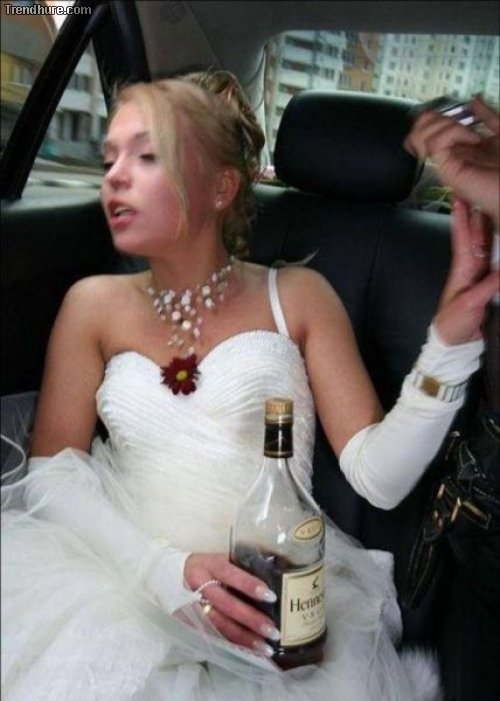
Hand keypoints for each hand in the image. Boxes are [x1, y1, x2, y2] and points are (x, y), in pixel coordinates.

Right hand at [184, 553, 279, 655]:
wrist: (171, 575)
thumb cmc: (205, 565)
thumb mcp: (220, 558)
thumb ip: (242, 564)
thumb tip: (275, 566)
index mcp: (210, 565)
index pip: (231, 575)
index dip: (250, 585)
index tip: (271, 596)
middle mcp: (200, 586)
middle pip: (227, 605)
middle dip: (251, 619)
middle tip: (273, 631)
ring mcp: (192, 606)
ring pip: (220, 625)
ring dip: (244, 638)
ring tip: (266, 648)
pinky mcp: (189, 622)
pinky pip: (213, 635)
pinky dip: (232, 644)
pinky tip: (249, 651)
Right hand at [404, 96, 499, 227]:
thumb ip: (486, 116)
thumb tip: (472, 101)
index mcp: (455, 148)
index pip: (426, 129)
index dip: (431, 116)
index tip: (453, 112)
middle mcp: (446, 157)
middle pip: (417, 131)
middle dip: (436, 118)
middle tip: (459, 123)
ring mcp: (445, 165)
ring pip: (421, 137)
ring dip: (445, 125)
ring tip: (467, 133)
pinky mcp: (447, 171)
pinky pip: (435, 144)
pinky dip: (453, 133)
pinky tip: (472, 139)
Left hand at [434, 198, 498, 343]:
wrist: (455, 344)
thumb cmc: (454, 323)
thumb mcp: (470, 304)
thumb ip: (489, 286)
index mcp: (462, 269)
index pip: (463, 238)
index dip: (462, 218)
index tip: (460, 196)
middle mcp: (472, 268)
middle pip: (478, 237)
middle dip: (480, 216)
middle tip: (482, 193)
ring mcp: (482, 276)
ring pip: (490, 248)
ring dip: (493, 230)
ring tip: (496, 210)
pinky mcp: (490, 286)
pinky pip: (498, 265)